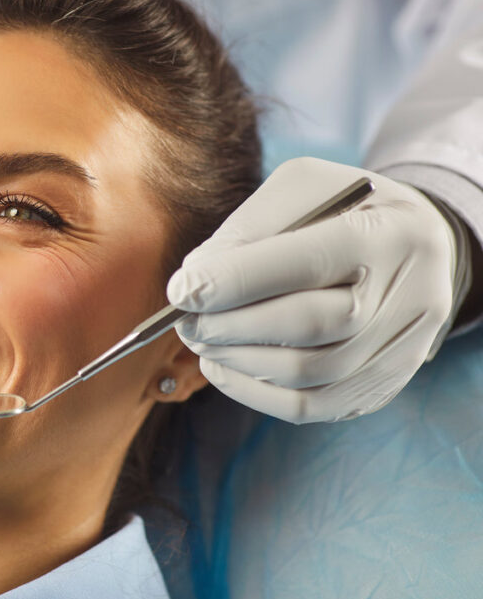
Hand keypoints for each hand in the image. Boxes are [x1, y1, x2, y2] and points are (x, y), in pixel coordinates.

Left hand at [167, 157, 456, 423]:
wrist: (416, 246)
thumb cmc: (341, 211)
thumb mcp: (300, 192)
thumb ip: (246, 230)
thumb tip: (193, 280)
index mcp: (386, 233)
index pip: (307, 261)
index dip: (235, 280)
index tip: (181, 290)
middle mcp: (406, 294)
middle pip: (308, 325)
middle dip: (230, 325)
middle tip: (185, 320)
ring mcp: (399, 348)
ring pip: (305, 372)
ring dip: (236, 358)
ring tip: (200, 338)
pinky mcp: (381, 386)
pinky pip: (308, 406)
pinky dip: (252, 391)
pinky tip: (221, 366)